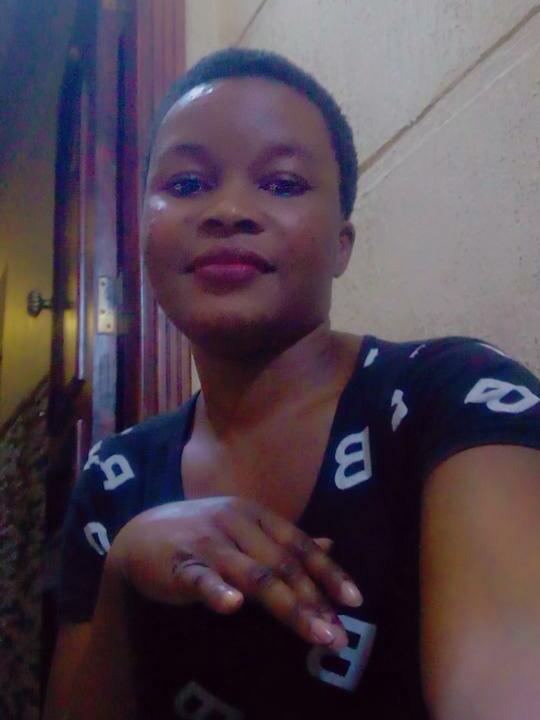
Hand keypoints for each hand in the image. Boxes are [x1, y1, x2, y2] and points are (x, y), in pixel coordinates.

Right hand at [109, 497, 361, 650]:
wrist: (140, 534)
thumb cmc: (200, 534)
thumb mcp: (245, 530)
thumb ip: (284, 541)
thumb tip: (329, 545)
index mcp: (254, 515)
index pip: (298, 544)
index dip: (327, 572)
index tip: (354, 601)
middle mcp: (235, 524)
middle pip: (281, 564)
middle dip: (313, 600)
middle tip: (337, 635)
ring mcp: (208, 542)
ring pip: (253, 575)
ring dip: (287, 605)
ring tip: (314, 633)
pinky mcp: (180, 563)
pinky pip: (201, 578)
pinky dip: (217, 591)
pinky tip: (232, 606)